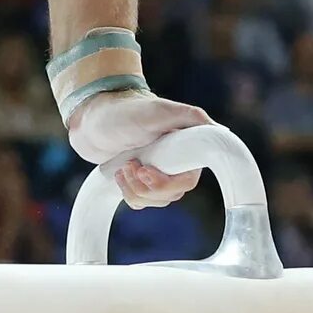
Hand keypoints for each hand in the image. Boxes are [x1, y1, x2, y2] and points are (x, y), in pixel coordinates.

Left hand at [67, 90, 214, 208]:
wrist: (92, 117)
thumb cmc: (125, 110)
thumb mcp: (157, 110)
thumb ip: (189, 116)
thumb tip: (221, 132)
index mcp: (186, 147)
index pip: (189, 180)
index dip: (168, 184)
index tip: (146, 172)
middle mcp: (176, 161)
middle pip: (172, 194)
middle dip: (147, 186)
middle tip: (131, 166)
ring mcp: (158, 172)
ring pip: (156, 201)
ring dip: (135, 188)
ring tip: (123, 166)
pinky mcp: (140, 180)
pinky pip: (141, 202)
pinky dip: (128, 193)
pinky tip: (120, 173)